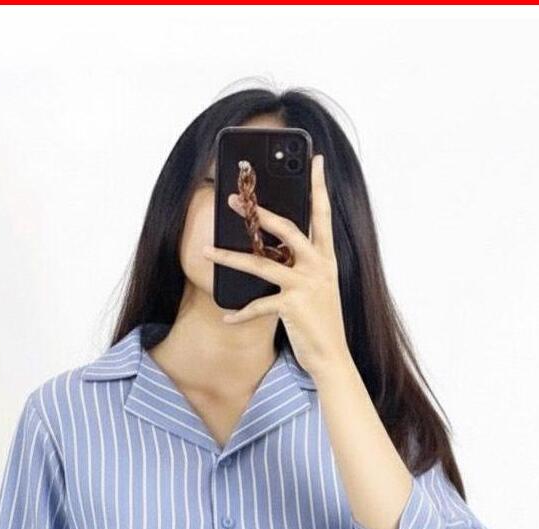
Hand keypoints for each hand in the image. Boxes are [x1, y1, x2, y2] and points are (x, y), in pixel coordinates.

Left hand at [200, 153, 349, 378]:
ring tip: (207, 250)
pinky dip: (240, 313)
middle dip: (257, 212)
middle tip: (231, 199)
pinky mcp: (292, 306)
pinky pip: (258, 305)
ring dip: (230, 257)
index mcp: (326, 259)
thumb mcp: (318, 288)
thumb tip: (276, 250)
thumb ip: (303, 266)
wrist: (331, 357)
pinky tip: (226, 317)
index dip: (319, 186)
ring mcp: (305, 285)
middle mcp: (318, 266)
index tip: (315, 160)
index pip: (323, 214)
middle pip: (286, 229)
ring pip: (261, 264)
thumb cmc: (321, 323)